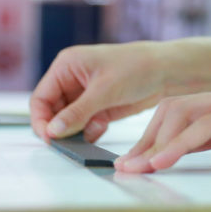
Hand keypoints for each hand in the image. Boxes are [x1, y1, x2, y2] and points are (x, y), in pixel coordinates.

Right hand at [30, 37, 210, 142]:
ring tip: (83, 140)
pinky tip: (98, 131)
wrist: (168, 71)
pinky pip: (86, 124)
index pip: (41, 97)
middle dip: (59, 128)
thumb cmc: (138, 67)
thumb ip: (77, 112)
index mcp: (68, 66)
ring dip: (75, 132)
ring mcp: (87, 94)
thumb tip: (53, 131)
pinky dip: (89, 131)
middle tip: (64, 145)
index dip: (41, 119)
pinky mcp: (101, 106)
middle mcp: (73, 79)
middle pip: (53, 111)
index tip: (49, 138)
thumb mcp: (105, 91)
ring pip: (69, 120)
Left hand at [114, 69, 210, 172]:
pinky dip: (179, 144)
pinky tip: (160, 161)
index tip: (144, 164)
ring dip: (155, 142)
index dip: (164, 141)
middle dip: (148, 139)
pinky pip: (206, 126)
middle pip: (177, 111)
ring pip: (184, 114)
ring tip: (134, 168)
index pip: (193, 121)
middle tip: (128, 167)